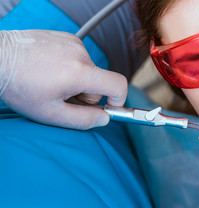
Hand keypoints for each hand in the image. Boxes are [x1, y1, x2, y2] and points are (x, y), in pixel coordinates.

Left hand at [0, 30, 126, 128]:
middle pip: (100, 82)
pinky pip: (79, 58)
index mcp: (79, 73)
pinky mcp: (66, 37)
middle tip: (62, 96)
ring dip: (77, 80)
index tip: (109, 107)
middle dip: (86, 94)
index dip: (119, 100)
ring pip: (89, 71)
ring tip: (52, 81)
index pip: (118, 85)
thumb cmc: (19, 86)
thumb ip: (84, 120)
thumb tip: (104, 118)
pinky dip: (70, 67)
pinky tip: (51, 69)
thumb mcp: (51, 113)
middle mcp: (80, 53)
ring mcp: (73, 42)